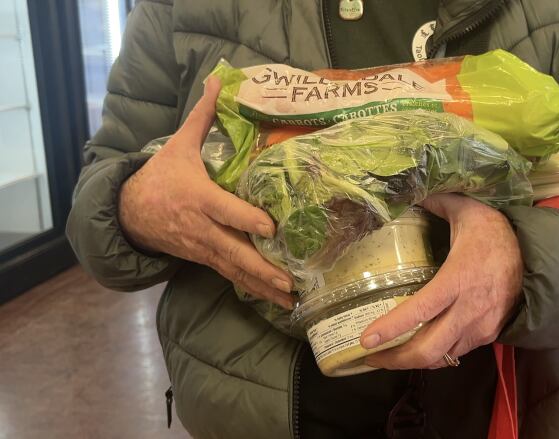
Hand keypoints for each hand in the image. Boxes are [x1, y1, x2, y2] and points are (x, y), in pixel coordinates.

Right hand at [118, 76, 294, 308]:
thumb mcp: (179, 145)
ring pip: (235, 269)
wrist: (128, 212)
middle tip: (290, 279)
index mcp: (199, 198)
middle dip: (262, 267)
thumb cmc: (160, 177)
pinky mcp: (205, 259)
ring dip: (263, 286)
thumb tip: (219, 79)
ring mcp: (203, 248)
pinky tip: (276, 300)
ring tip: (291, 300)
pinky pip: (231, 276)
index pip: (226, 211)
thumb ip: (203, 116)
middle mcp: (203, 228)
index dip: (247, 220)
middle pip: (234, 250)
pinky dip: (253, 289)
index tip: (271, 227)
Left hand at [361, 194, 522, 368]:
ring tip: (389, 356)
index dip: (392, 328)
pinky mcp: (488, 335)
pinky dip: (436, 355)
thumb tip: (407, 192)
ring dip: (414, 361)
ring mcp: (480, 327)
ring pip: (442, 357)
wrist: (537, 258)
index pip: (421, 310)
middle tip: (370, 358)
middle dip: (396, 359)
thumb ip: (436, 202)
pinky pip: (456, 353)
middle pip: (428, 350)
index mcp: (458, 279)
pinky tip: (420, 346)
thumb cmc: (495, 235)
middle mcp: (469, 310)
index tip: (366, 340)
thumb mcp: (466, 212)